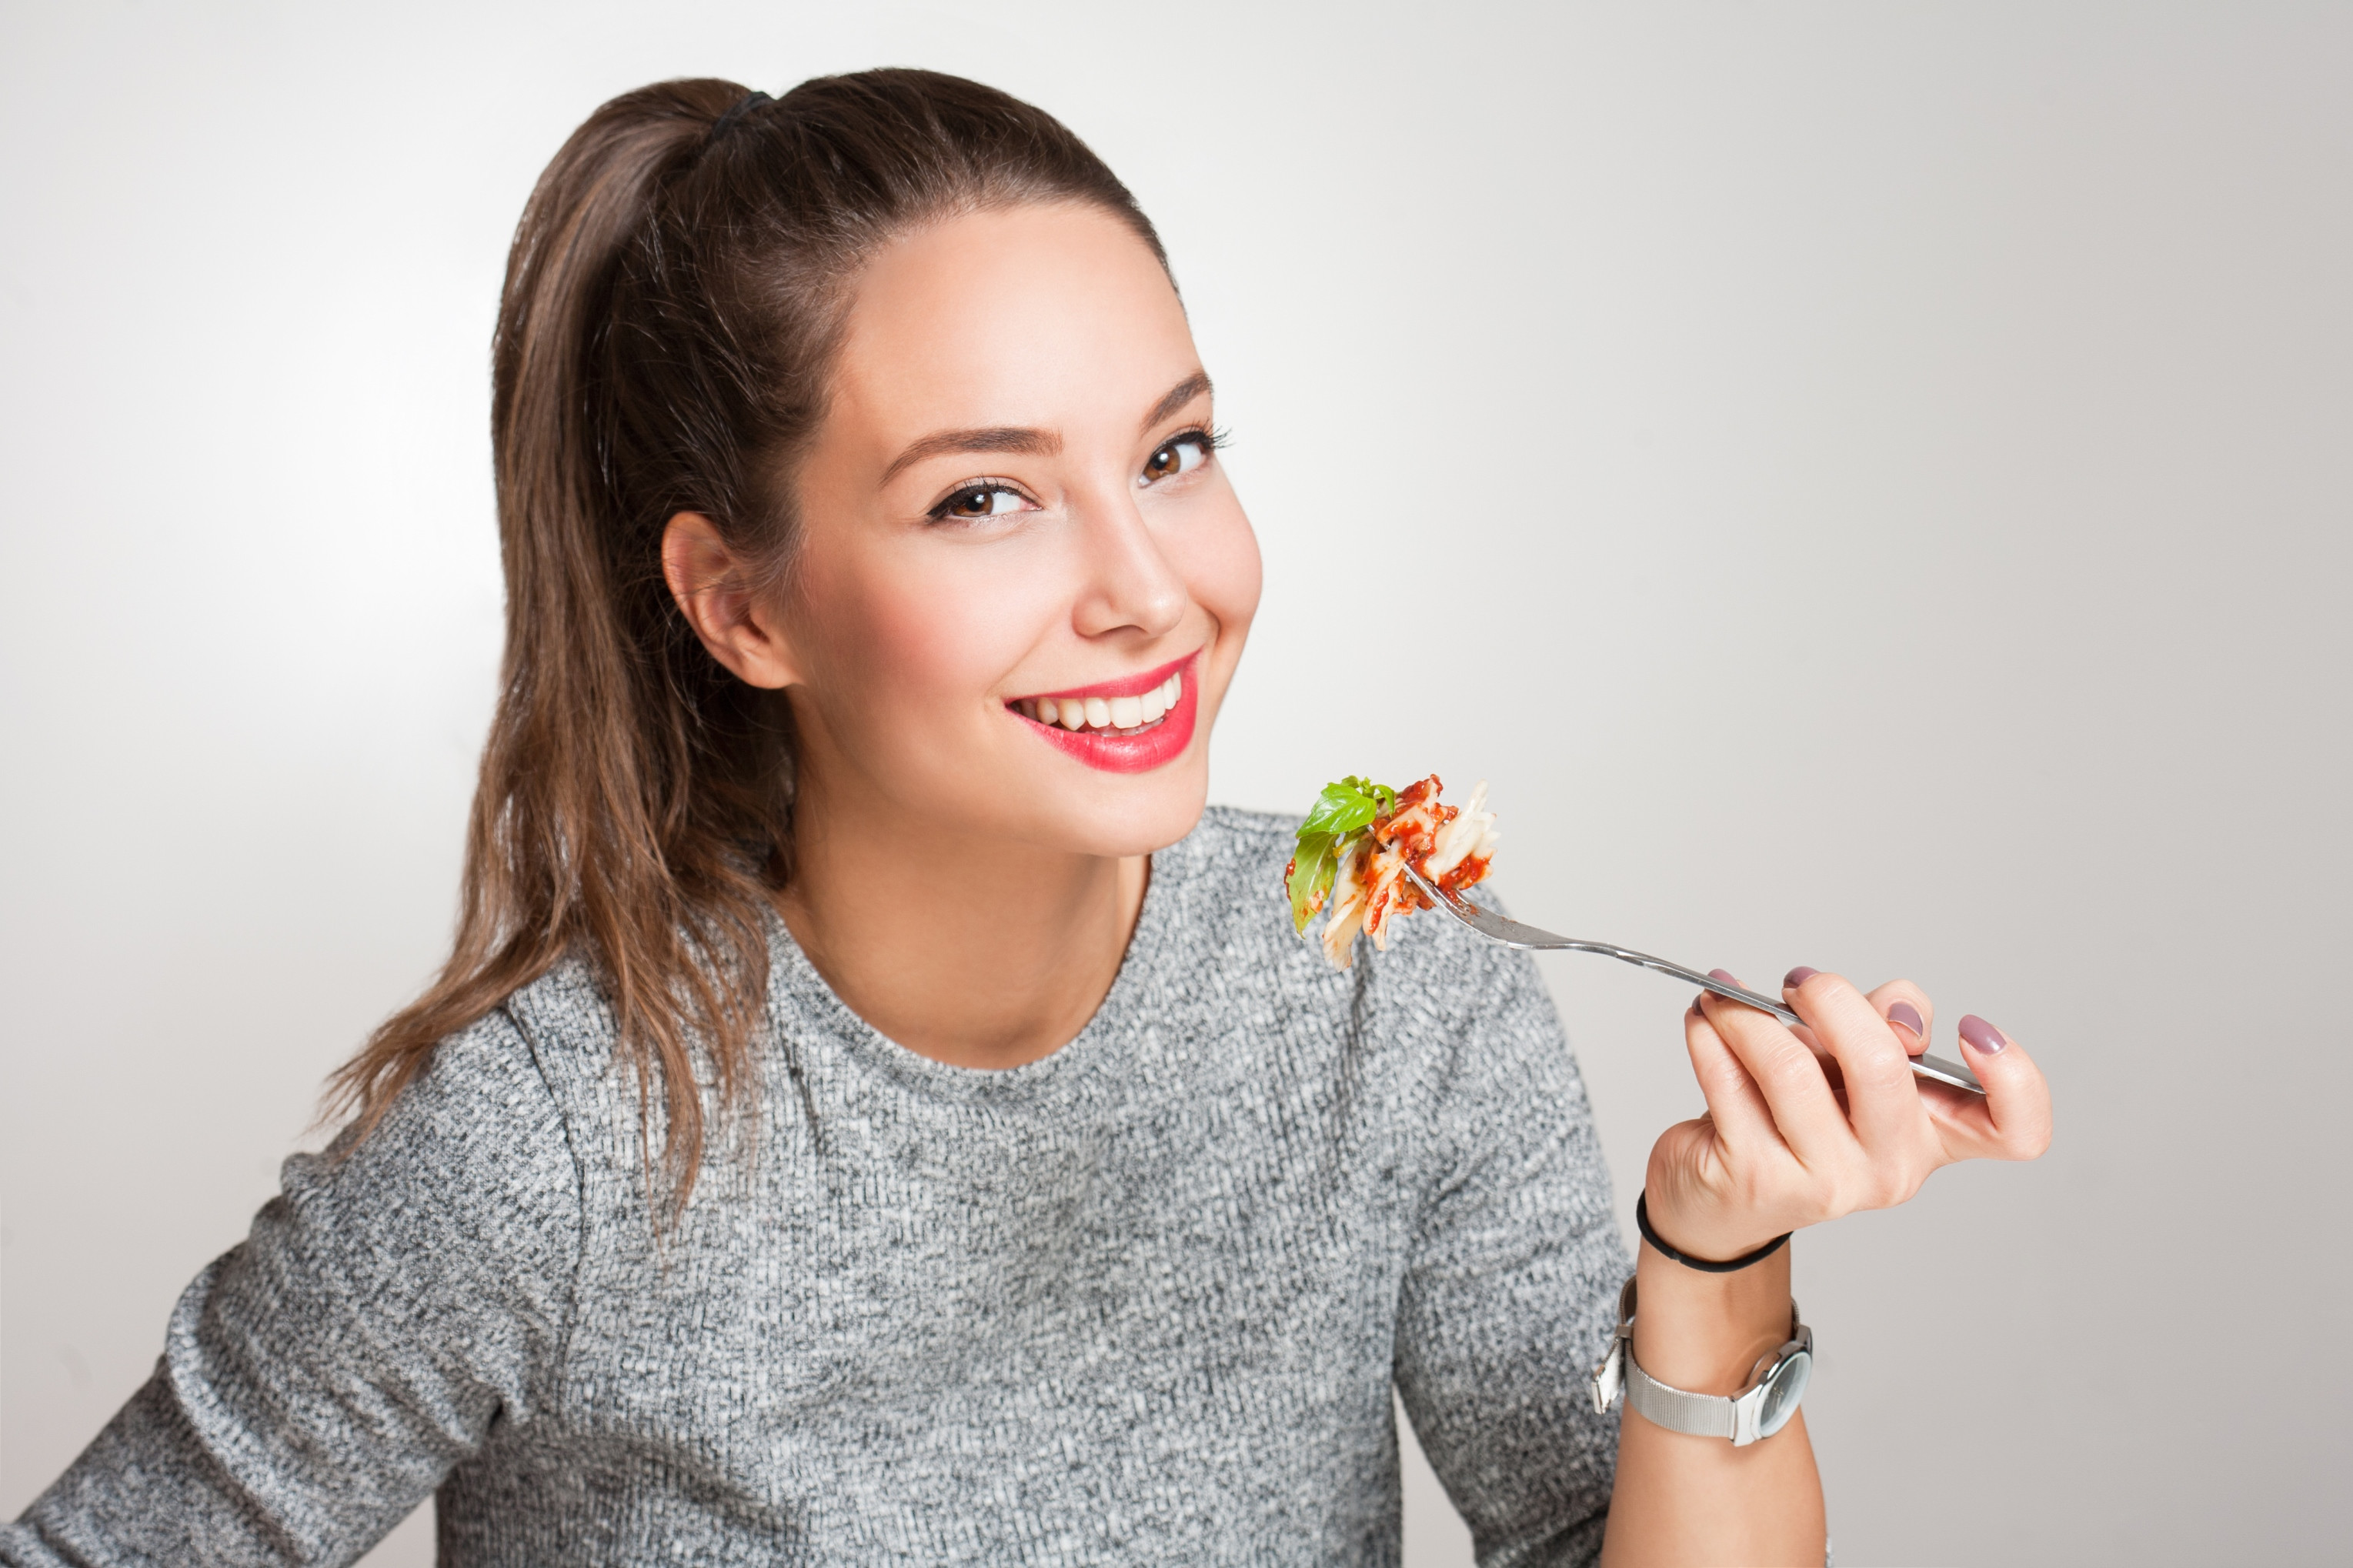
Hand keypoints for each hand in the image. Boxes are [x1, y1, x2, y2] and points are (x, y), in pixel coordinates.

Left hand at [1643, 968, 2051, 1260]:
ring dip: (1748, 1014)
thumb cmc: (1796, 1115)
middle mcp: (1891, 1168)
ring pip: (1791, 1068)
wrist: (1720, 1198)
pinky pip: (1727, 1079)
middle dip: (1831, 1001)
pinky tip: (1704, 1022)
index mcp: (1933, 1135)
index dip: (2015, 1078)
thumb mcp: (1849, 1066)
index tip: (1971, 1030)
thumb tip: (1896, 1010)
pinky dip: (1709, 1033)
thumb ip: (1882, 1024)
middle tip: (1800, 984)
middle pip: (1882, 1068)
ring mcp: (1823, 1182)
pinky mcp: (1753, 1177)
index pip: (2016, 1129)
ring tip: (1727, 998)